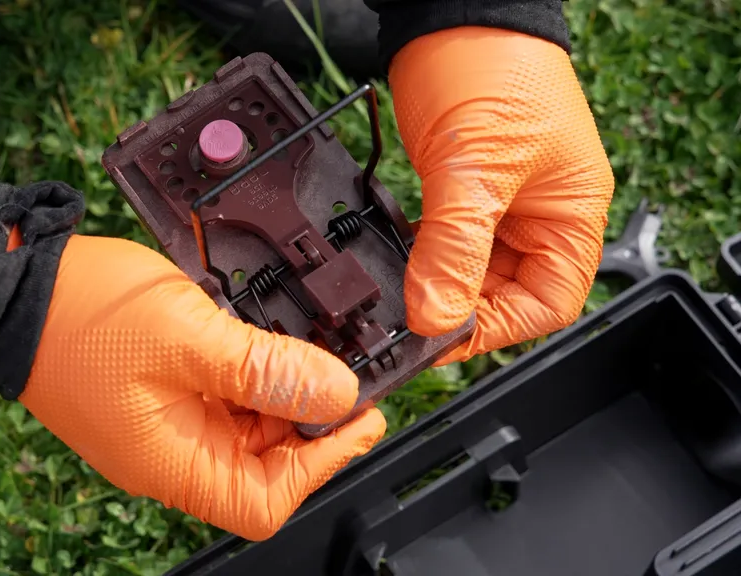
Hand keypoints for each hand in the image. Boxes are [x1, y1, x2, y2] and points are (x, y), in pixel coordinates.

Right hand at [17, 234, 385, 540]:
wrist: (9, 282)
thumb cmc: (81, 315)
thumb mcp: (190, 338)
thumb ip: (267, 371)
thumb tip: (337, 395)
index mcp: (172, 464)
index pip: (265, 502)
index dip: (322, 464)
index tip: (357, 416)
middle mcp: (168, 454)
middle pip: (262, 462)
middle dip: (305, 415)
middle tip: (338, 363)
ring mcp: (160, 422)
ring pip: (244, 424)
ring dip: (278, 387)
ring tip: (303, 340)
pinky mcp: (156, 391)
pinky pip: (218, 394)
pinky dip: (248, 370)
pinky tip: (261, 333)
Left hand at [389, 27, 615, 363]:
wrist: (451, 15)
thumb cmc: (490, 69)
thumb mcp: (472, 170)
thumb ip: (453, 249)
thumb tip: (434, 317)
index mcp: (570, 215)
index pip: (547, 302)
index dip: (496, 327)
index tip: (441, 333)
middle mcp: (540, 214)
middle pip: (506, 292)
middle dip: (458, 305)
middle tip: (407, 313)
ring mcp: (501, 202)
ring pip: (471, 268)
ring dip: (435, 281)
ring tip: (396, 287)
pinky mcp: (465, 188)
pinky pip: (448, 240)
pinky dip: (422, 254)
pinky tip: (397, 257)